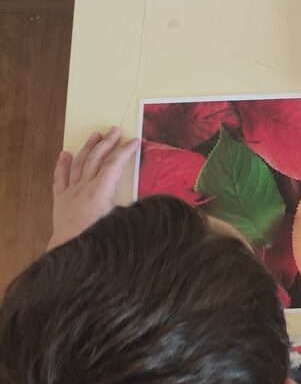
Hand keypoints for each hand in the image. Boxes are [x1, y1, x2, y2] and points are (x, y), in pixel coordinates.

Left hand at [49, 127, 139, 249]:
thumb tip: (156, 202)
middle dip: (107, 143)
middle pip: (96, 159)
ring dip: (88, 148)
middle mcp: (84, 188)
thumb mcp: (122, 223)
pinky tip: (65, 153)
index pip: (115, 164)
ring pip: (79, 164)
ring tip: (96, 135)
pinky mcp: (60, 200)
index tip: (136, 140)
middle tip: (116, 130)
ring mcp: (70, 193)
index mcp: (100, 192)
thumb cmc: (97, 240)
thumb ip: (137, 210)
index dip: (126, 150)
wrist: (69, 254)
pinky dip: (62, 164)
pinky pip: (60, 178)